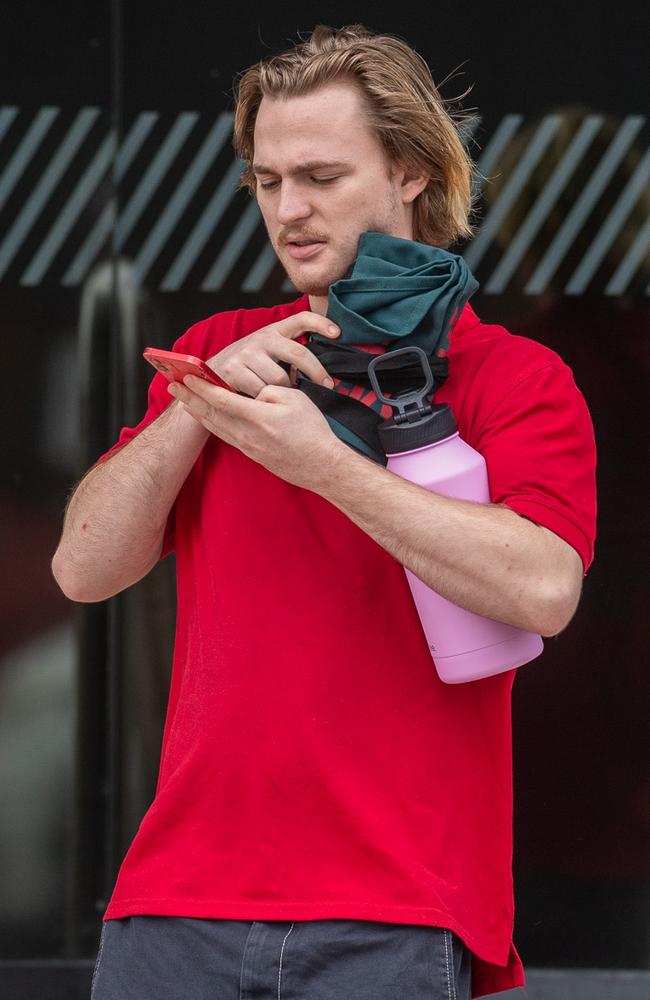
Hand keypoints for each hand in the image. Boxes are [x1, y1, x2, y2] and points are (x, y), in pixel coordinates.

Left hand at [167, 377, 347, 491]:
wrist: (322, 466)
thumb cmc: (313, 431)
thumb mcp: (295, 400)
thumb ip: (269, 391)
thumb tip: (254, 392)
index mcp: (257, 417)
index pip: (221, 398)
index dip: (202, 386)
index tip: (187, 375)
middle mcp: (246, 434)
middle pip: (210, 414)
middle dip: (190, 398)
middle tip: (173, 386)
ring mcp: (247, 447)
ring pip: (215, 426)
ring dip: (197, 412)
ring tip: (184, 401)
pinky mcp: (251, 454)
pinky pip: (225, 435)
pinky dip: (212, 424)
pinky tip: (207, 419)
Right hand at [207, 311, 339, 396]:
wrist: (205, 378)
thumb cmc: (244, 370)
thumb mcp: (266, 355)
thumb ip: (287, 356)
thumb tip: (318, 373)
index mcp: (273, 331)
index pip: (301, 319)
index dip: (321, 323)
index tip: (338, 332)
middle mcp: (261, 338)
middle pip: (299, 353)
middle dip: (317, 372)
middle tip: (328, 385)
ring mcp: (247, 353)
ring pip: (281, 378)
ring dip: (284, 391)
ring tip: (278, 396)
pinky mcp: (235, 369)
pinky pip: (263, 391)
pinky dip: (266, 399)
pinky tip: (261, 401)